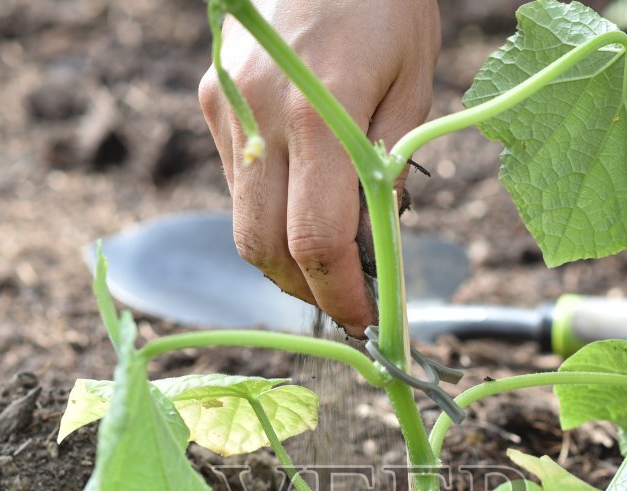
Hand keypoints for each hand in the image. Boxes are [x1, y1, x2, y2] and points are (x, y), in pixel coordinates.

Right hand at [199, 0, 440, 332]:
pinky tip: (304, 199)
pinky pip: (237, 183)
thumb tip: (377, 248)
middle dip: (306, 291)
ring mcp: (226, 107)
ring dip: (285, 256)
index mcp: (318, 113)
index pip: (317, 240)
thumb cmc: (388, 3)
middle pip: (264, 248)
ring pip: (243, 222)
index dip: (341, 295)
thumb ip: (389, 170)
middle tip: (348, 302)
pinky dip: (269, 210)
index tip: (367, 322)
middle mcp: (258, 114)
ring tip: (332, 259)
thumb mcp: (414, 84)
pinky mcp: (213, 99)